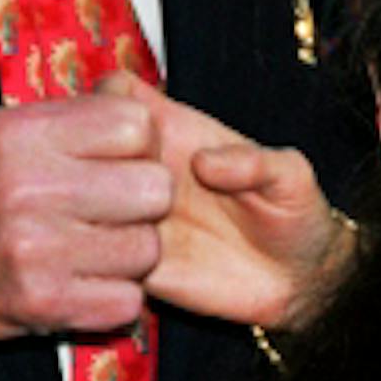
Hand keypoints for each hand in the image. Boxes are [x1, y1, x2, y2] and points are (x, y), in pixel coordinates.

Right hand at [0, 94, 172, 342]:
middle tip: (115, 214)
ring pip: (147, 250)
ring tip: (94, 251)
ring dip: (130, 256)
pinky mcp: (44, 302)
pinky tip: (85, 286)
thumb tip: (134, 106)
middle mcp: (30, 186)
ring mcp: (38, 249)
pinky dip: (113, 300)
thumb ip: (64, 124)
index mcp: (20, 133)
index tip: (120, 163)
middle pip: (155, 189)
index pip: (136, 126)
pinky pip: (127, 302)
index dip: (139, 148)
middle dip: (144, 204)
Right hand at [101, 74, 356, 329]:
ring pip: (81, 206)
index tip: (129, 128)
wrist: (299, 284)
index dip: (109, 101)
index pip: (116, 96)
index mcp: (176, 135)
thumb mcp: (291, 178)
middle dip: (93, 164)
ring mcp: (136, 220)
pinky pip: (99, 262)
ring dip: (97, 218)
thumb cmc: (296, 218)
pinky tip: (140, 268)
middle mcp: (145, 175)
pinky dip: (104, 264)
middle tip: (134, 191)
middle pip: (84, 149)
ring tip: (147, 234)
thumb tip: (207, 161)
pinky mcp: (138, 266)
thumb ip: (258, 161)